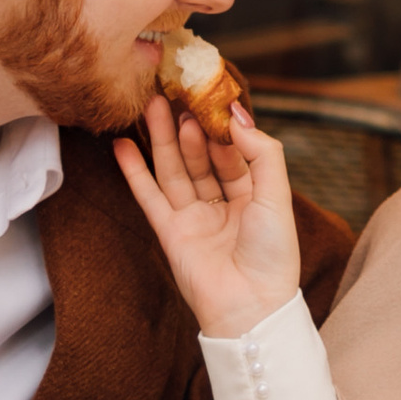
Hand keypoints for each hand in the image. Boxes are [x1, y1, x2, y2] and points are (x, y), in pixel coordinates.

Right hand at [112, 93, 306, 338]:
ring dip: (162, 139)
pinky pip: (149, 196)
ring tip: (150, 105)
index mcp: (254, 195)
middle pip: (199, 156)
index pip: (233, 151)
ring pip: (174, 170)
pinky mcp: (170, 232)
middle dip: (186, 125)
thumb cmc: (272, 254)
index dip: (219, 125)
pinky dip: (135, 171)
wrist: (250, 307)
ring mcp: (194, 218)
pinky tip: (123, 145)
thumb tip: (236, 115)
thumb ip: (261, 152)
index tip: (206, 95)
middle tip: (172, 92)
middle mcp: (222, 204)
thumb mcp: (277, 195)